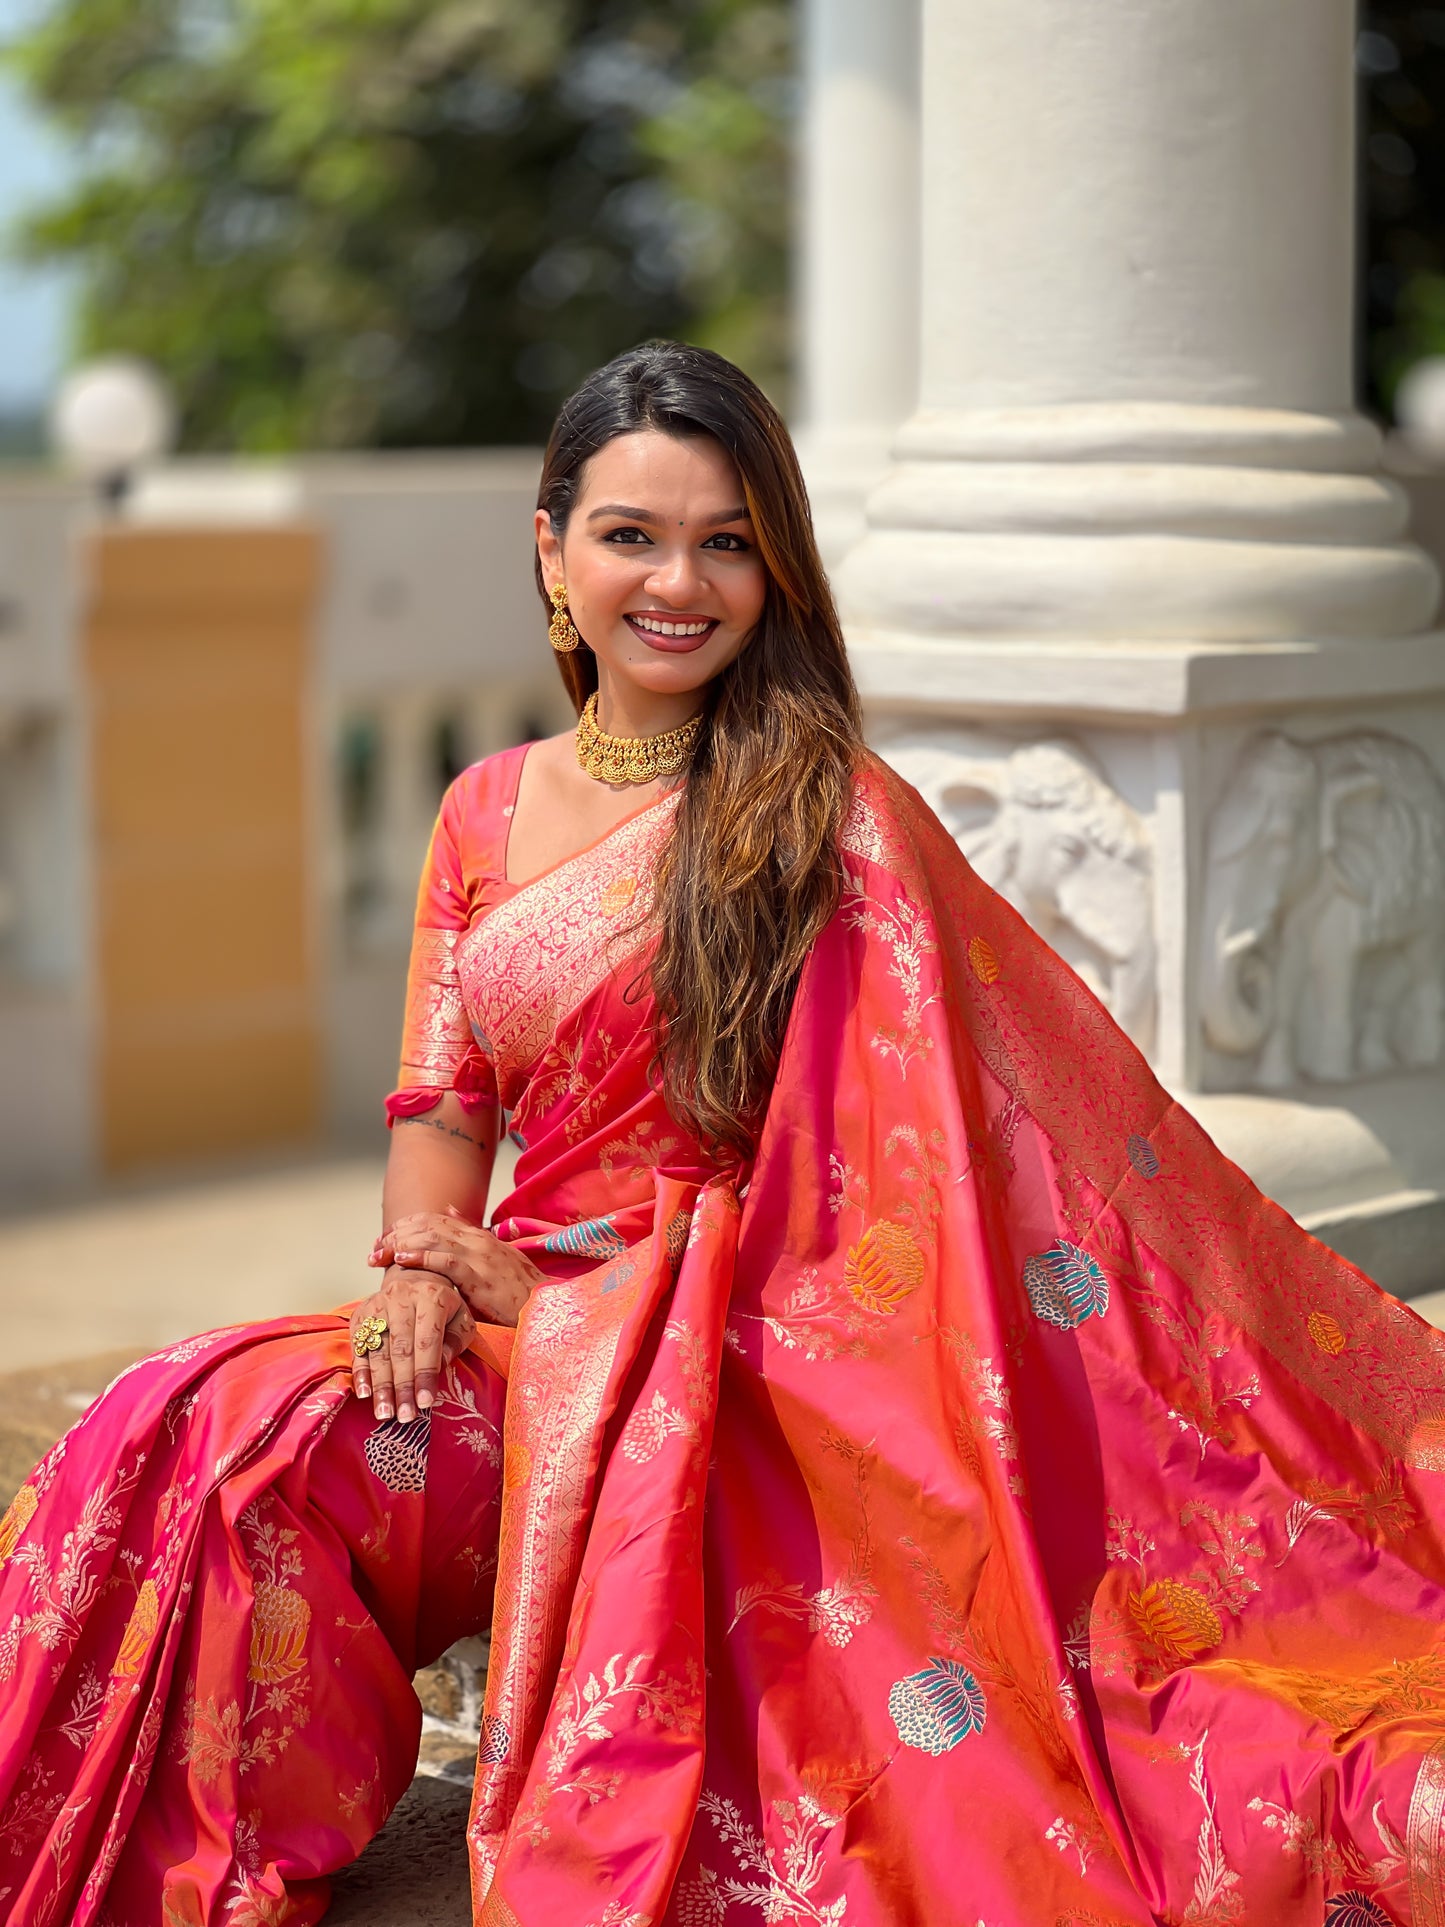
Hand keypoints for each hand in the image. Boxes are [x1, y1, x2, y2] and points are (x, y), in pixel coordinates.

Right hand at [349, 1265, 474, 1423]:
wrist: (414, 1278)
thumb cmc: (443, 1308)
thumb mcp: (462, 1319)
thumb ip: (456, 1341)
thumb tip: (442, 1364)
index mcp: (432, 1297)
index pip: (427, 1341)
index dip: (425, 1373)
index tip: (425, 1402)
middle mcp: (402, 1298)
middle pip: (400, 1349)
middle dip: (402, 1386)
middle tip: (404, 1416)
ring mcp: (378, 1305)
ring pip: (378, 1351)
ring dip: (381, 1385)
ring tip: (385, 1413)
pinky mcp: (360, 1313)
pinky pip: (358, 1347)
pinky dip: (361, 1372)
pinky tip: (364, 1393)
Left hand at [369, 1205, 540, 1328]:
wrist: (542, 1305)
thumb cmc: (515, 1289)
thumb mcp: (491, 1259)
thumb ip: (469, 1238)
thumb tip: (448, 1210)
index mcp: (477, 1235)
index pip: (434, 1219)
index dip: (406, 1225)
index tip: (385, 1239)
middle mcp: (476, 1239)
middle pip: (428, 1225)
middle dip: (397, 1233)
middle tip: (375, 1247)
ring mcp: (478, 1255)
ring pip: (432, 1237)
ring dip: (401, 1243)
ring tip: (380, 1251)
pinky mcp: (478, 1275)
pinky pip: (445, 1260)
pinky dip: (421, 1256)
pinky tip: (402, 1258)